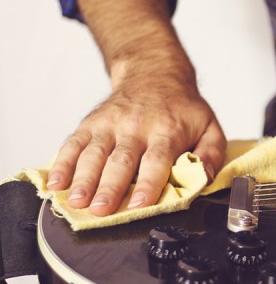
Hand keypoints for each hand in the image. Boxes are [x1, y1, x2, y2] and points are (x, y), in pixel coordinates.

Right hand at [45, 79, 225, 215]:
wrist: (154, 74)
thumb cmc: (183, 109)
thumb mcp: (209, 126)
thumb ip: (211, 154)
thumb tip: (205, 178)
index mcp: (167, 130)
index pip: (156, 159)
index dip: (147, 183)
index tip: (139, 203)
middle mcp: (136, 126)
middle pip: (121, 160)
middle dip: (109, 187)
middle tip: (100, 210)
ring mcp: (110, 123)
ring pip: (94, 153)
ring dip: (83, 179)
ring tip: (77, 201)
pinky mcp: (91, 122)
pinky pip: (74, 143)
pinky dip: (62, 163)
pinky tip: (56, 183)